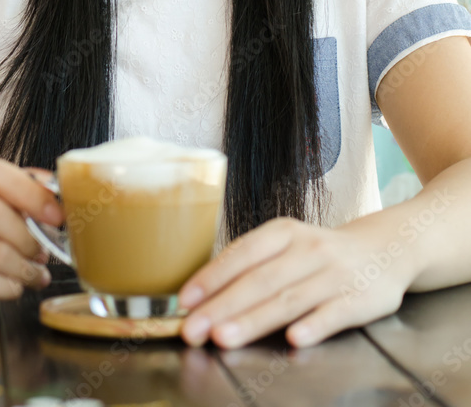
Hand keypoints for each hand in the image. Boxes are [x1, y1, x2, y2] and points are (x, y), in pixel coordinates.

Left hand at [177, 215, 414, 348]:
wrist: (385, 249)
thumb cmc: (321, 254)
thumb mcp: (287, 247)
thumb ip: (252, 268)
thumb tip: (203, 297)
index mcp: (284, 233)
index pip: (243, 254)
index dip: (212, 277)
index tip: (185, 300)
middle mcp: (308, 249)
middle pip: (260, 281)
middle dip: (223, 306)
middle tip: (194, 330)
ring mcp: (335, 274)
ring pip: (289, 299)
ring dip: (255, 320)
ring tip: (225, 338)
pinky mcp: (361, 298)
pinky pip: (334, 314)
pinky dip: (314, 326)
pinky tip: (294, 339)